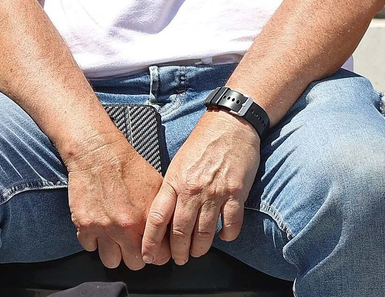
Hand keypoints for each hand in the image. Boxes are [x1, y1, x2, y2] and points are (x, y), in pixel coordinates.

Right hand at [67, 135, 163, 269]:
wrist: (97, 152)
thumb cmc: (127, 166)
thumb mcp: (157, 187)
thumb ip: (163, 214)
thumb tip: (170, 232)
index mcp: (145, 220)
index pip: (158, 257)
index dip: (156, 253)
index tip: (151, 247)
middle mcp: (124, 228)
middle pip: (134, 264)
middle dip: (135, 254)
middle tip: (132, 242)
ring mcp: (102, 228)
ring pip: (111, 261)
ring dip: (113, 251)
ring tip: (114, 238)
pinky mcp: (83, 224)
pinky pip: (89, 247)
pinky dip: (93, 240)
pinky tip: (99, 226)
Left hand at [142, 110, 259, 265]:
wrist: (229, 124)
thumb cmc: (202, 143)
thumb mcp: (177, 163)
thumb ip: (171, 187)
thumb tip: (163, 214)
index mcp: (174, 180)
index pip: (157, 218)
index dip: (151, 241)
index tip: (149, 255)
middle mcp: (192, 189)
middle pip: (181, 231)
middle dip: (178, 252)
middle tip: (178, 260)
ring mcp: (214, 192)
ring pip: (205, 233)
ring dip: (200, 248)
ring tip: (197, 253)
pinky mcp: (236, 192)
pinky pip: (231, 224)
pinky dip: (227, 236)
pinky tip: (224, 237)